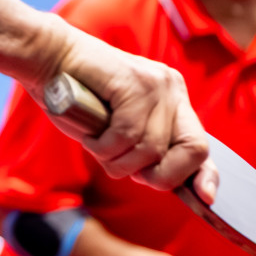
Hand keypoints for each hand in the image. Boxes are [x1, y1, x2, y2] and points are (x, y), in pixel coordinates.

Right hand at [54, 29, 216, 197]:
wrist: (49, 57)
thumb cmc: (77, 97)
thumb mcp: (117, 129)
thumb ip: (142, 148)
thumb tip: (161, 180)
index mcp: (172, 100)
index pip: (201, 144)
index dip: (206, 176)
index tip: (205, 198)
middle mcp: (171, 89)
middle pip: (192, 150)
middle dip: (157, 174)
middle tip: (122, 165)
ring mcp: (156, 84)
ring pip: (151, 148)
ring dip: (116, 160)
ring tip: (96, 142)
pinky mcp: (134, 82)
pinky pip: (127, 134)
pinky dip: (103, 146)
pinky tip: (90, 134)